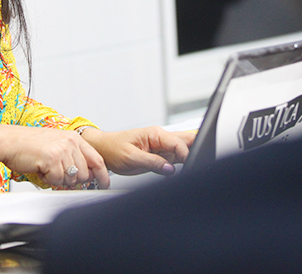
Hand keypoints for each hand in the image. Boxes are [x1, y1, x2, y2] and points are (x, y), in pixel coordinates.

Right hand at [0, 123, 110, 188]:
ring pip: (71, 178)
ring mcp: (62, 150)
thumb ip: (72, 156)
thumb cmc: (28, 144)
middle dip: (72, 179)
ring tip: (46, 167)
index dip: (102, 175)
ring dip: (58, 178)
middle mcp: (70, 142)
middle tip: (57, 173)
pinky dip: (48, 179)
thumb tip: (84, 175)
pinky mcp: (52, 159)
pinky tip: (40, 168)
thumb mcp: (56, 145)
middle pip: (85, 173)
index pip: (96, 159)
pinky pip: (57, 180)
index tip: (104, 184)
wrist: (9, 141)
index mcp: (73, 138)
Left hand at [79, 127, 195, 176]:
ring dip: (188, 157)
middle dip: (194, 149)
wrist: (104, 150)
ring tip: (192, 166)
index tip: (188, 165)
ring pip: (183, 149)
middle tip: (198, 161)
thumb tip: (170, 168)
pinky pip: (175, 158)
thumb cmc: (113, 149)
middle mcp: (161, 138)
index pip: (178, 142)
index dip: (185, 154)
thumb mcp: (131, 157)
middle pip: (185, 140)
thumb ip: (153, 162)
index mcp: (155, 134)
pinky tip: (185, 168)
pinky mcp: (160, 156)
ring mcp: (162, 147)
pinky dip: (181, 163)